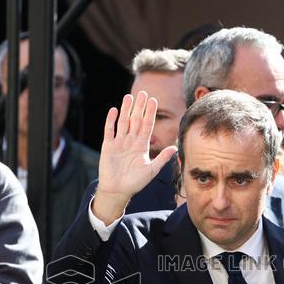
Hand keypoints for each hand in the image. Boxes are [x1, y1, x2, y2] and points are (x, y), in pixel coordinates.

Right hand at [93, 91, 177, 223]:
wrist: (118, 191)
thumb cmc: (135, 182)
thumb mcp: (151, 170)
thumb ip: (162, 159)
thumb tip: (175, 148)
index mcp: (142, 145)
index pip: (147, 125)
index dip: (150, 113)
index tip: (153, 100)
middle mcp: (131, 141)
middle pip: (136, 120)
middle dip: (139, 107)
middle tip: (142, 93)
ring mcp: (119, 142)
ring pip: (123, 122)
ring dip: (126, 110)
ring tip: (129, 97)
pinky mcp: (108, 146)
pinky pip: (109, 131)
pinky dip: (111, 121)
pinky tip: (114, 111)